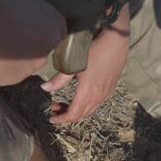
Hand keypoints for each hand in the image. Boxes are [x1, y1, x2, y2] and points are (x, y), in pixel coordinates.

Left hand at [0, 0, 65, 85]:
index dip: (41, 50)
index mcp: (53, 27)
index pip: (56, 39)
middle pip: (36, 19)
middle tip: (5, 49)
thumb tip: (24, 58)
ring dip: (3, 19)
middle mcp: (38, 3)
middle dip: (24, 32)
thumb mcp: (16, 75)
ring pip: (15, 7)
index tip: (26, 59)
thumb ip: (28, 64)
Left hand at [41, 5, 129, 123]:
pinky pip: (96, 104)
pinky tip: (79, 96)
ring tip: (63, 103)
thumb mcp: (73, 63)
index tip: (51, 118)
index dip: (61, 119)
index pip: (73, 114)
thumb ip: (59, 79)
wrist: (116, 41)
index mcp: (88, 92)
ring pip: (89, 110)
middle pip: (81, 115)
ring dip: (76, 110)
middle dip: (66, 115)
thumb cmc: (93, 49)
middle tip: (54, 108)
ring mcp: (106, 93)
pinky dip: (85, 105)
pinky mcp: (110, 89)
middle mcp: (99, 97)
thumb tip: (44, 88)